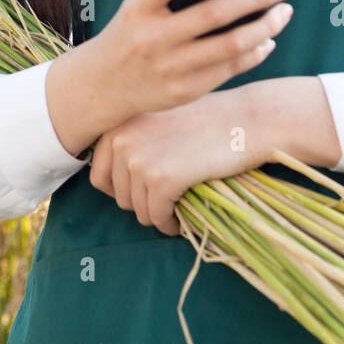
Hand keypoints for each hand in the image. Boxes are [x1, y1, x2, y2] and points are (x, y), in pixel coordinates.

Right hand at [85, 0, 294, 122]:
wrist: (101, 84)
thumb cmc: (131, 32)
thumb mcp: (138, 7)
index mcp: (137, 8)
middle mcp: (152, 39)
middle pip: (213, 15)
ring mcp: (168, 68)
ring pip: (230, 45)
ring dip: (265, 26)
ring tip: (284, 12)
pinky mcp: (184, 92)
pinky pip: (229, 70)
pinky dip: (254, 52)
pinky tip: (267, 39)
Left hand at [88, 87, 269, 236]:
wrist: (245, 120)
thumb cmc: (207, 122)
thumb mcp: (157, 121)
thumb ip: (131, 141)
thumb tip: (110, 182)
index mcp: (118, 123)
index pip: (98, 175)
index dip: (122, 189)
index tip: (144, 190)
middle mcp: (122, 139)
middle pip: (118, 196)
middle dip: (141, 203)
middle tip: (167, 198)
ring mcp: (139, 158)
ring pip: (137, 210)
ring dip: (157, 214)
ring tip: (177, 206)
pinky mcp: (161, 179)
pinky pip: (156, 217)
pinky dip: (168, 223)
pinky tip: (181, 218)